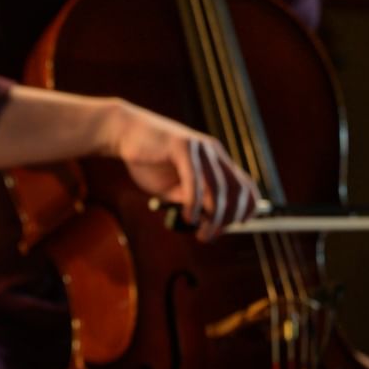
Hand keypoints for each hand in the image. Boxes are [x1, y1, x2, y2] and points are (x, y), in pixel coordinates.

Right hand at [98, 100, 259, 240]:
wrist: (122, 132)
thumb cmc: (148, 160)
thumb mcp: (174, 187)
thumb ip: (192, 200)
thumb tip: (210, 220)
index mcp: (215, 160)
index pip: (245, 186)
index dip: (246, 209)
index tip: (234, 227)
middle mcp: (213, 152)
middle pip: (237, 191)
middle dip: (229, 220)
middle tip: (209, 236)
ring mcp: (199, 148)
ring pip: (219, 189)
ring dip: (214, 218)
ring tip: (202, 234)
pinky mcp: (181, 146)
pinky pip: (195, 181)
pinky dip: (195, 204)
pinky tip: (188, 217)